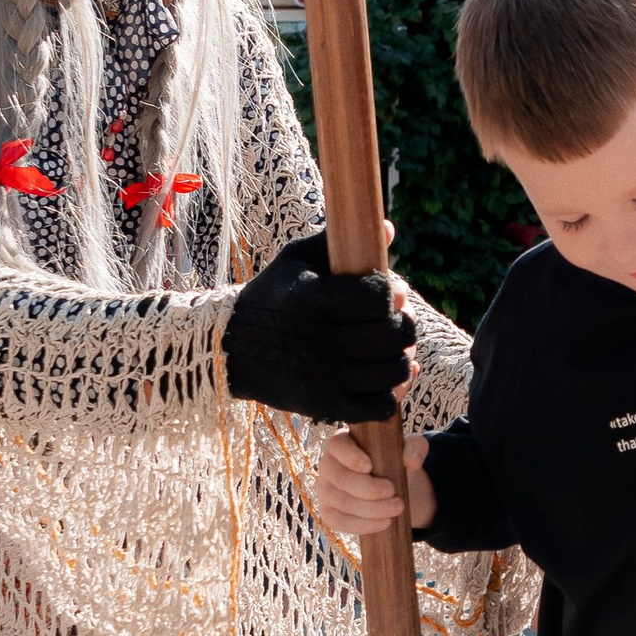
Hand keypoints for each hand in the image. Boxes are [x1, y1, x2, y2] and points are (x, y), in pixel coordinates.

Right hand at [225, 230, 414, 421]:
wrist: (231, 349)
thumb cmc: (272, 297)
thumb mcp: (296, 261)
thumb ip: (337, 241)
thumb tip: (388, 228)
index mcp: (312, 300)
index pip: (377, 297)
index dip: (392, 293)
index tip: (390, 292)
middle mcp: (319, 341)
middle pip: (392, 335)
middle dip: (404, 324)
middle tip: (398, 319)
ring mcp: (323, 377)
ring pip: (392, 371)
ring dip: (402, 357)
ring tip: (392, 347)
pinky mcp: (325, 406)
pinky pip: (379, 407)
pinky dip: (390, 393)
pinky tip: (382, 377)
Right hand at [314, 427, 436, 543]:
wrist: (390, 489)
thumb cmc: (393, 462)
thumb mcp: (408, 450)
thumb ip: (415, 448)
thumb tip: (412, 462)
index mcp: (342, 443)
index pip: (337, 445)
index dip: (350, 456)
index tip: (369, 466)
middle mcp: (328, 465)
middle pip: (341, 478)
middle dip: (369, 489)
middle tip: (393, 492)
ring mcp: (325, 490)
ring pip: (344, 502)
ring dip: (372, 509)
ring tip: (397, 508)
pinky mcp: (329, 513)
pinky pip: (341, 522)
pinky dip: (364, 525)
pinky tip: (384, 522)